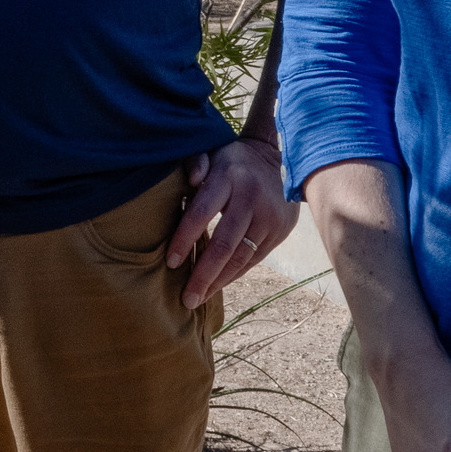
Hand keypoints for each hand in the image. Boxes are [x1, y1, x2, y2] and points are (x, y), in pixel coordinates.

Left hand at [166, 135, 294, 308]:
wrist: (280, 158)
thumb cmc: (232, 162)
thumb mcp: (213, 152)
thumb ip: (196, 162)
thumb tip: (189, 179)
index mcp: (228, 178)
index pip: (202, 212)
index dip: (185, 238)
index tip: (170, 262)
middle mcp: (250, 199)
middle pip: (224, 244)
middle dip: (203, 274)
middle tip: (186, 299)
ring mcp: (268, 217)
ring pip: (241, 257)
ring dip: (218, 281)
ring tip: (198, 299)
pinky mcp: (279, 231)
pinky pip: (253, 259)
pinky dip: (234, 274)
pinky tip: (218, 285)